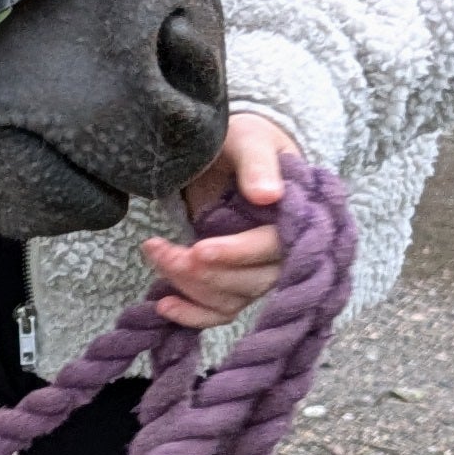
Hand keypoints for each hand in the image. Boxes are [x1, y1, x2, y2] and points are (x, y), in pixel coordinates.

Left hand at [141, 110, 294, 331]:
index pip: (275, 248)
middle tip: (159, 247)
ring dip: (188, 285)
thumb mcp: (249, 139)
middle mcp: (286, 253)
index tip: (200, 249)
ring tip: (154, 252)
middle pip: (251, 282)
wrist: (228, 152)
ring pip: (231, 299)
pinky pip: (221, 311)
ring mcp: (261, 271)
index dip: (238, 252)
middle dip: (202, 270)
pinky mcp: (237, 281)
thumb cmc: (244, 141)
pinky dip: (193, 314)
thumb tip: (269, 195)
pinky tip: (164, 305)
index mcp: (298, 218)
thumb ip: (257, 163)